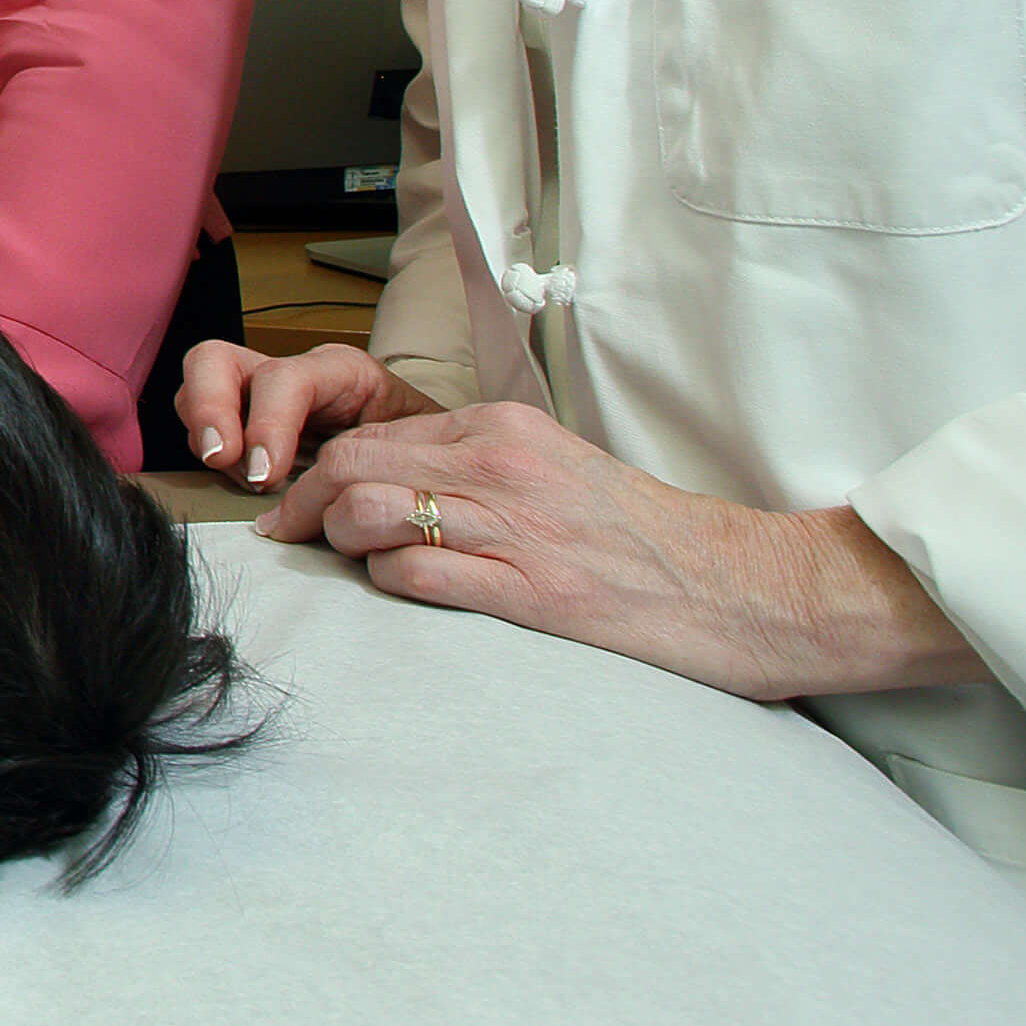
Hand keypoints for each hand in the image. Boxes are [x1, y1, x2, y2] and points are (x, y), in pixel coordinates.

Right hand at [173, 337, 434, 491]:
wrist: (427, 468)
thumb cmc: (426, 456)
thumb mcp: (420, 448)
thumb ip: (383, 459)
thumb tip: (343, 491)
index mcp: (338, 371)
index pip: (283, 377)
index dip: (267, 423)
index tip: (266, 475)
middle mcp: (289, 377)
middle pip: (215, 360)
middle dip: (208, 408)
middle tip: (222, 459)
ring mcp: (259, 400)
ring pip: (196, 391)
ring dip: (204, 435)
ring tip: (239, 477)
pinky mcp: (245, 429)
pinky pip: (202, 430)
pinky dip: (210, 458)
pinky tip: (243, 484)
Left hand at [256, 398, 988, 700]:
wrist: (740, 587)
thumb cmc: (644, 539)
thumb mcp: (556, 473)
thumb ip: (478, 469)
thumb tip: (396, 486)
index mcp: (505, 430)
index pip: (375, 435)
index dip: (320, 470)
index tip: (297, 504)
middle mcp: (501, 466)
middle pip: (354, 465)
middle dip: (304, 503)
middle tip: (286, 539)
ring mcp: (515, 527)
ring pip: (372, 513)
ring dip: (340, 544)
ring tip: (343, 567)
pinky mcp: (531, 590)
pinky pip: (418, 575)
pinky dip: (388, 584)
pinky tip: (396, 594)